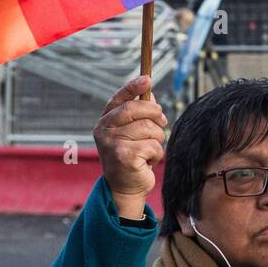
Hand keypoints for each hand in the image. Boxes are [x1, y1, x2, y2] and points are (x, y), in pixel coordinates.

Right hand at [94, 75, 166, 218]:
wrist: (125, 188)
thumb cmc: (131, 156)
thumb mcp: (133, 132)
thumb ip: (139, 113)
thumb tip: (150, 93)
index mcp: (105, 122)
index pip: (119, 98)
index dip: (133, 86)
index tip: (147, 78)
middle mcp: (104, 131)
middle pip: (136, 109)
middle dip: (155, 113)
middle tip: (162, 120)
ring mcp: (113, 143)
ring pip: (149, 128)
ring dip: (158, 139)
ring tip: (150, 150)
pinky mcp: (125, 156)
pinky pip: (153, 145)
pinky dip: (157, 154)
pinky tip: (148, 162)